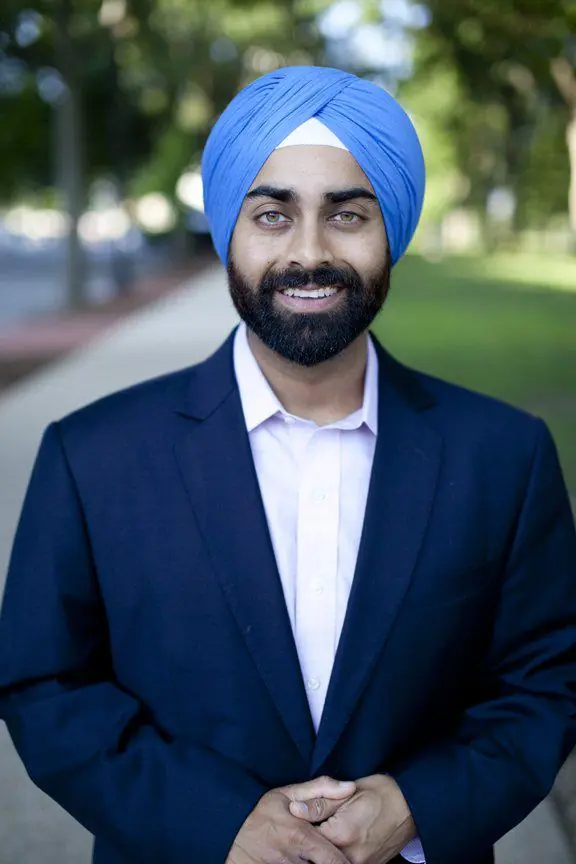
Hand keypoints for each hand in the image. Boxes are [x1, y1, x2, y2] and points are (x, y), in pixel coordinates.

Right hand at [226, 775, 356, 863]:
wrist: (225, 831)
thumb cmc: (259, 813)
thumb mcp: (286, 794)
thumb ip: (320, 790)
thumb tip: (350, 788)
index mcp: (299, 835)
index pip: (335, 861)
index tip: (351, 861)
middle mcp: (291, 859)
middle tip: (332, 858)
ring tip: (311, 858)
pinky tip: (299, 862)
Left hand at [289, 774, 416, 863]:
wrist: (410, 807)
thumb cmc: (378, 793)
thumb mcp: (347, 792)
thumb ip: (319, 804)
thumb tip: (293, 810)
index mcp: (341, 834)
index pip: (308, 840)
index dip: (301, 831)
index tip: (297, 824)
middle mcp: (351, 856)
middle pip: (319, 855)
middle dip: (312, 844)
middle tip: (310, 830)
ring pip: (331, 861)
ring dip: (325, 850)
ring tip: (326, 833)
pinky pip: (345, 863)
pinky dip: (338, 854)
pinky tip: (339, 840)